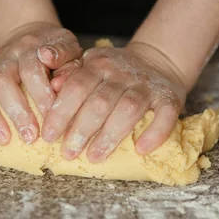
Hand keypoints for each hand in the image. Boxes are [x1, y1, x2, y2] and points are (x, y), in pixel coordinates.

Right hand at [0, 22, 82, 144]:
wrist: (31, 34)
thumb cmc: (55, 50)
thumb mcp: (70, 49)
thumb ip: (68, 64)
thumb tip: (58, 83)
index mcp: (31, 48)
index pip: (31, 70)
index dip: (40, 95)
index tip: (51, 118)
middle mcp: (6, 55)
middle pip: (1, 80)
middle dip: (15, 111)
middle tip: (30, 137)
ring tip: (3, 139)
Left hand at [41, 42, 188, 161]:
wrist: (157, 61)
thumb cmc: (114, 72)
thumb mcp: (90, 65)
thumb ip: (70, 76)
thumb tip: (52, 87)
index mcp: (99, 64)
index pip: (77, 86)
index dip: (62, 112)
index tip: (49, 136)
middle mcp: (123, 72)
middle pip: (100, 101)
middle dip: (82, 129)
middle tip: (68, 152)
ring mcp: (147, 85)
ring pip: (128, 109)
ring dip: (110, 135)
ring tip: (94, 157)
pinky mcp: (170, 98)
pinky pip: (165, 115)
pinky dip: (155, 133)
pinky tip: (141, 149)